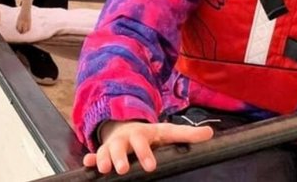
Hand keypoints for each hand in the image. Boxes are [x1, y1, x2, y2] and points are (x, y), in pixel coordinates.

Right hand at [82, 120, 212, 174]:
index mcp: (141, 135)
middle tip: (122, 170)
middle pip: (120, 147)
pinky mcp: (103, 153)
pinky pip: (94, 156)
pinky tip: (87, 166)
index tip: (150, 167)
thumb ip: (187, 134)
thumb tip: (210, 133)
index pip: (143, 142)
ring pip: (105, 152)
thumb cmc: (150, 135)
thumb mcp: (167, 132)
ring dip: (103, 159)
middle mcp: (124, 140)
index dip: (145, 153)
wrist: (126, 127)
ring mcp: (112, 146)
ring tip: (104, 169)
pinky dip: (90, 160)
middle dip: (120, 157)